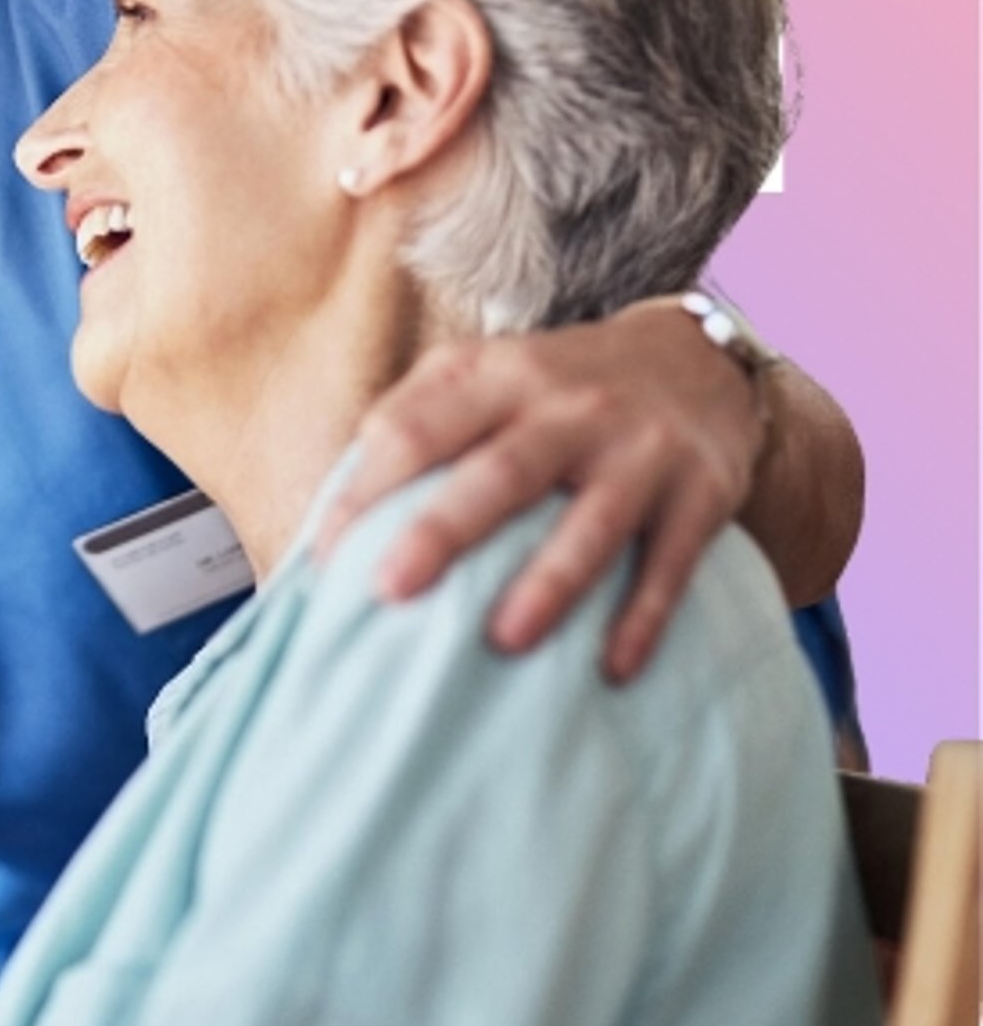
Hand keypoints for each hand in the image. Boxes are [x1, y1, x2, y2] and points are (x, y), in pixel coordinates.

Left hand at [318, 299, 762, 680]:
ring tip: (504, 640)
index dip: (367, 490)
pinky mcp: (700, 492)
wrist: (696, 357)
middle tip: (390, 589)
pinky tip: (615, 667)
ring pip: (593, 522)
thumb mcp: (486, 369)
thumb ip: (416, 415)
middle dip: (443, 531)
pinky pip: (671, 562)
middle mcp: (570, 407)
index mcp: (500, 375)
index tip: (326, 556)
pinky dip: (645, 616)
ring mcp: (638, 450)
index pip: (418, 428)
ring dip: (551, 583)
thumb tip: (339, 502)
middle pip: (500, 473)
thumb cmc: (559, 383)